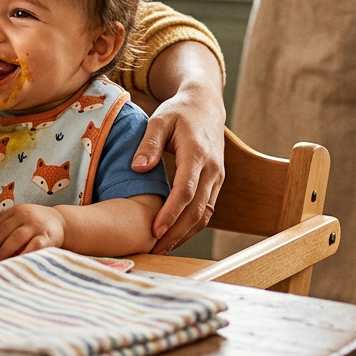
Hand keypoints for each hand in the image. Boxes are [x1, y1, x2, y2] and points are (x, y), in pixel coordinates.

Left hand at [0, 204, 64, 260]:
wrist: (61, 221)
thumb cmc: (35, 223)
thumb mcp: (21, 217)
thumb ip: (6, 225)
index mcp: (16, 210)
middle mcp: (25, 215)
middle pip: (4, 230)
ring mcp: (37, 226)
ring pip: (16, 238)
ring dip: (4, 251)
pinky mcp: (48, 237)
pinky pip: (33, 247)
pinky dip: (23, 254)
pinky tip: (16, 261)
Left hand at [130, 41, 227, 253]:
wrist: (206, 106)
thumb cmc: (178, 112)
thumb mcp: (159, 119)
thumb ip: (149, 143)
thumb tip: (138, 167)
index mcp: (197, 154)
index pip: (186, 190)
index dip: (171, 212)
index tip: (155, 229)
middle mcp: (213, 170)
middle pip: (197, 209)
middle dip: (176, 232)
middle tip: (153, 249)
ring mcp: (217, 178)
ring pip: (204, 214)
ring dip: (184, 234)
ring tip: (160, 249)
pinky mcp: (216, 183)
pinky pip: (206, 210)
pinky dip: (191, 226)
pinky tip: (173, 236)